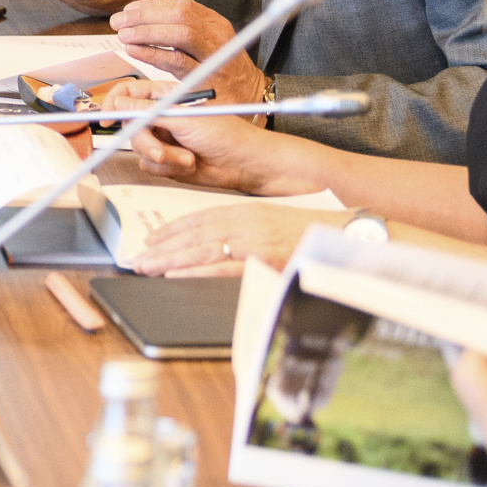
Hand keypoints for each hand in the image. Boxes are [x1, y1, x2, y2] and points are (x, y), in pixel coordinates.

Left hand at [110, 0, 265, 98]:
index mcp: (214, 21)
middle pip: (179, 15)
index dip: (151, 5)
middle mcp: (216, 34)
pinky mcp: (207, 77)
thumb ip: (191, 11)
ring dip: (147, 33)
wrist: (250, 96)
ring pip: (180, 34)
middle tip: (118, 21)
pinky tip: (135, 51)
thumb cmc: (224, 65)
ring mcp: (214, 55)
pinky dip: (153, 54)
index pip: (180, 4)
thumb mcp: (211, 34)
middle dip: (145, 15)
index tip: (128, 10)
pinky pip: (178, 61)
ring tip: (124, 35)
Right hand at [123, 81, 311, 191]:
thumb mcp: (185, 120)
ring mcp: (163, 139)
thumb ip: (149, 112)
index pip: (129, 93)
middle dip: (146, 141)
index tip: (108, 116)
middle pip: (130, 125)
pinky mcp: (167, 160)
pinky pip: (149, 165)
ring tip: (186, 157)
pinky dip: (167, 168)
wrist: (245, 165)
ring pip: (138, 148)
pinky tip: (187, 165)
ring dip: (162, 156)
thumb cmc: (227, 135)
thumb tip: (119, 104)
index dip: (115, 102)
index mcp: (166, 97)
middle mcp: (162, 117)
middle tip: (160, 151)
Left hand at [131, 200, 327, 276]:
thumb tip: (222, 246)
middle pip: (194, 234)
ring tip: (147, 267)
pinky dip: (196, 271)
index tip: (153, 238)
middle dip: (163, 247)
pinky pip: (222, 267)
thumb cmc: (313, 233)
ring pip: (201, 250)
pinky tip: (176, 275)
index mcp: (247, 211)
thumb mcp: (273, 224)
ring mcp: (253, 241)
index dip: (173, 229)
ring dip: (170, 259)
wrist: (348, 237)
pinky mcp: (263, 260)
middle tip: (138, 257)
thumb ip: (247, 231)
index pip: (200, 218)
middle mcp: (246, 222)